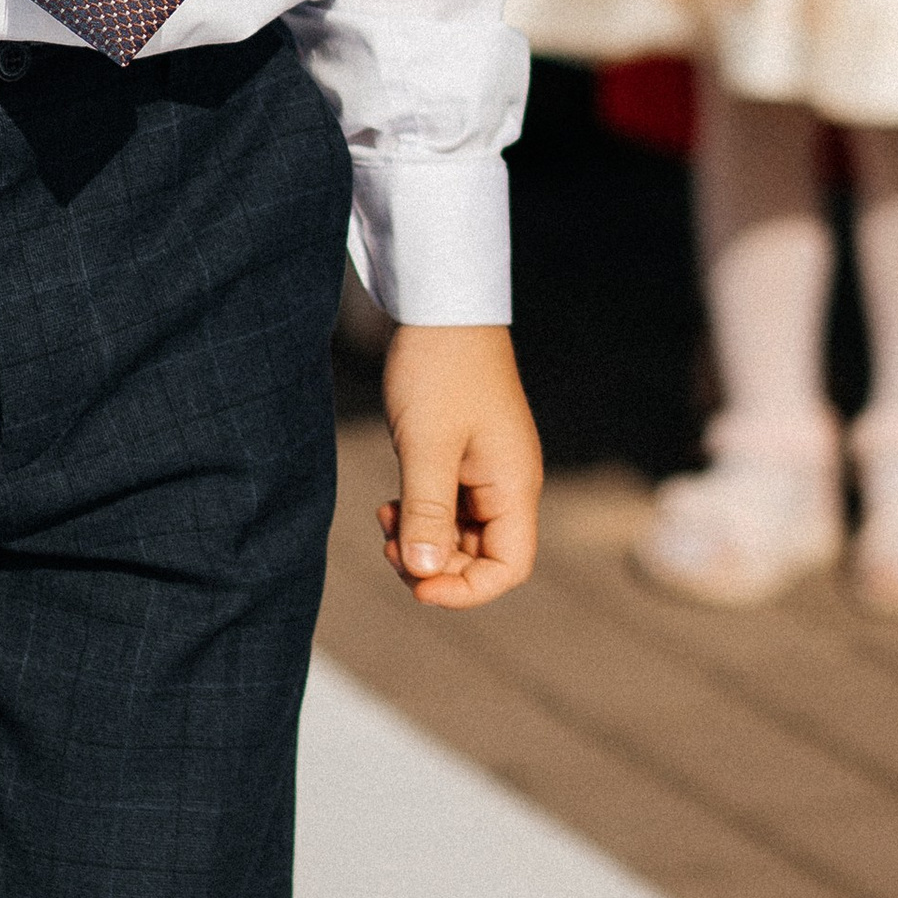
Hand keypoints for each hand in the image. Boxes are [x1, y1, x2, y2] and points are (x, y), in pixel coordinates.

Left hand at [376, 321, 540, 609]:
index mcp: (514, 486)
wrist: (439, 307)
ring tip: (384, 521)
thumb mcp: (426, 447)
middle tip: (389, 549)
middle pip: (482, 557)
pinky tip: (388, 505)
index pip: (508, 567)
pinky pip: (446, 507)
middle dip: (436, 566)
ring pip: (460, 534)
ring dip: (422, 540)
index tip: (417, 585)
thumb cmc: (439, 371)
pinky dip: (418, 515)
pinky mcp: (462, 456)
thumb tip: (425, 575)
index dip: (466, 590)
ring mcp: (485, 470)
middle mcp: (508, 484)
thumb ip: (427, 513)